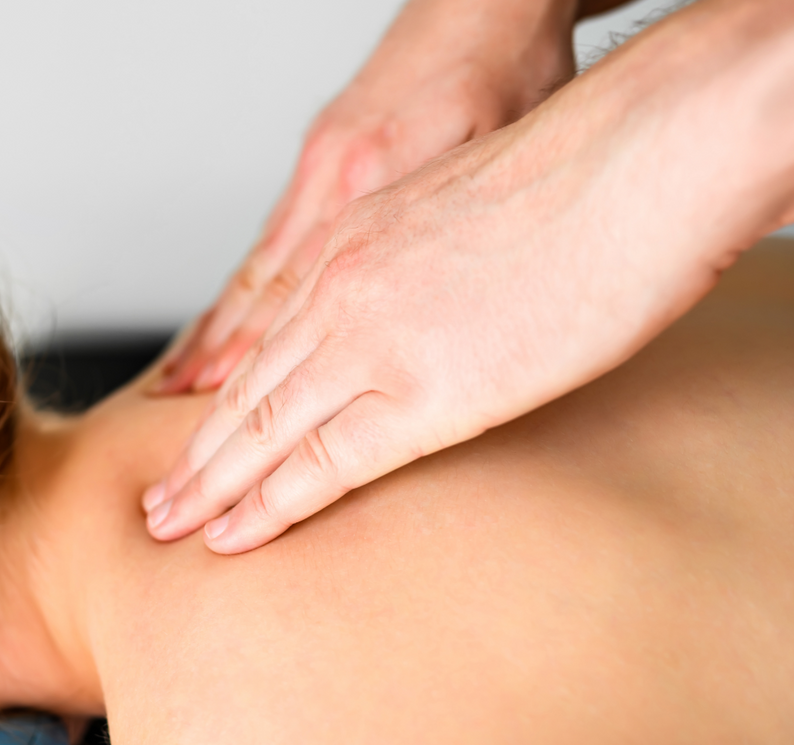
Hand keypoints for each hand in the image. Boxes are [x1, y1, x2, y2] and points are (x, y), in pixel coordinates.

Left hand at [143, 0, 793, 552]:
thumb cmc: (583, 181)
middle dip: (196, 455)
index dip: (223, 396)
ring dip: (213, 487)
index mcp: (351, 243)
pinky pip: (325, 462)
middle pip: (248, 388)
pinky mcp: (424, 392)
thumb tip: (431, 312)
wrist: (635, 161)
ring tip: (172, 530)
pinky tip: (237, 535)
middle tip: (157, 505)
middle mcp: (342, 290)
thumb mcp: (461, 213)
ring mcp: (374, 341)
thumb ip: (420, 267)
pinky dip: (272, 504)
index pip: (265, 336)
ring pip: (265, 429)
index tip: (194, 440)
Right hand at [157, 0, 578, 393]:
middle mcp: (330, 178)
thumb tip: (434, 294)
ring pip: (261, 268)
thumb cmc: (502, 64)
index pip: (294, 284)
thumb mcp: (493, 144)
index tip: (218, 404)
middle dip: (219, 357)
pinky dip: (247, 289)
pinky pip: (276, 240)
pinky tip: (228, 322)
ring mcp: (322, 171)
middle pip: (261, 286)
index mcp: (366, 174)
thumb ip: (450, 212)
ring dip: (221, 329)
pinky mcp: (326, 162)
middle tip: (183, 409)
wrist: (480, 1)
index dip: (254, 349)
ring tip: (182, 383)